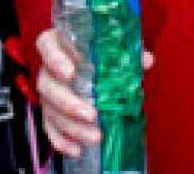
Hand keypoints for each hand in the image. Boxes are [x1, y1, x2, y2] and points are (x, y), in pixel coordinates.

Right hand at [35, 28, 154, 158]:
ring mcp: (47, 92)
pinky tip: (77, 150)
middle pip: (48, 85)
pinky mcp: (49, 112)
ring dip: (71, 126)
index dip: (55, 59)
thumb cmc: (96, 51)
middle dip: (69, 103)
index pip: (47, 46)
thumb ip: (126, 52)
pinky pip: (50, 128)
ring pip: (51, 110)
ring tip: (94, 137)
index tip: (70, 73)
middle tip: (91, 115)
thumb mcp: (111, 47)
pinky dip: (62, 140)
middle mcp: (47, 69)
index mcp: (58, 44)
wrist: (84, 63)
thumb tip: (146, 60)